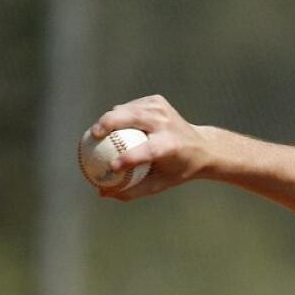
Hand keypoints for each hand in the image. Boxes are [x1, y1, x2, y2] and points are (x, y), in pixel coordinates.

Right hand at [89, 95, 212, 200]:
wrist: (202, 146)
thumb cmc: (177, 169)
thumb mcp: (160, 183)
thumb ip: (132, 190)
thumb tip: (102, 193)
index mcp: (170, 146)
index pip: (146, 151)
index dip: (128, 158)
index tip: (111, 167)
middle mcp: (166, 124)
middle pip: (132, 118)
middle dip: (108, 123)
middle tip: (93, 135)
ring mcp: (161, 109)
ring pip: (127, 109)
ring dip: (110, 118)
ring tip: (98, 132)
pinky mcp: (157, 100)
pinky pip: (130, 106)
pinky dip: (120, 115)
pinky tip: (112, 124)